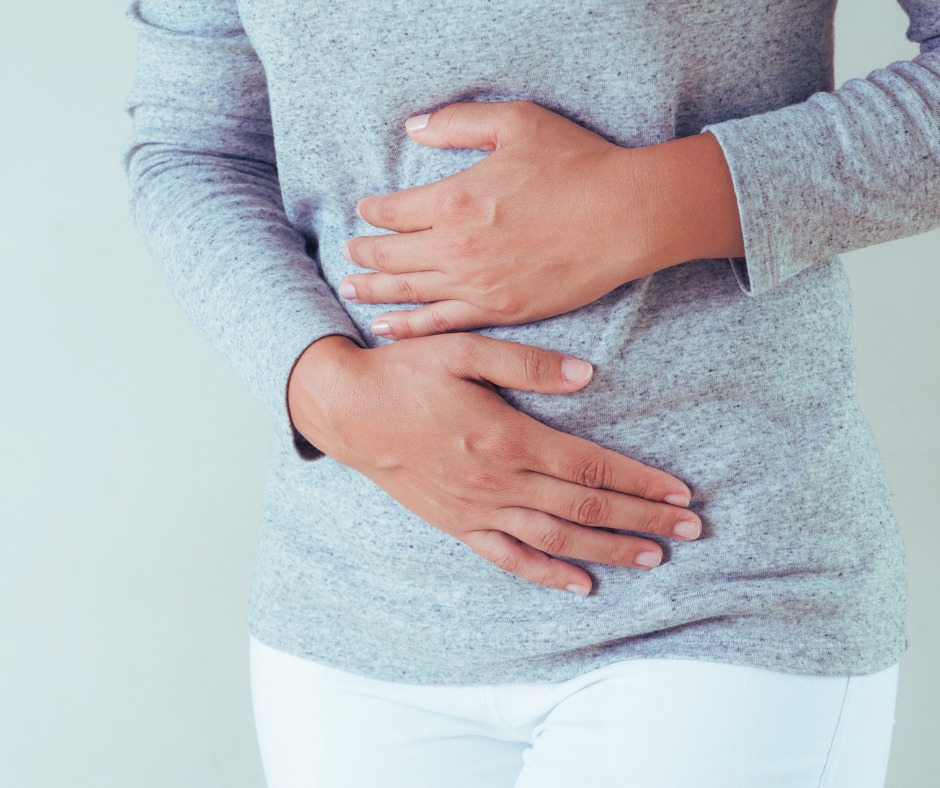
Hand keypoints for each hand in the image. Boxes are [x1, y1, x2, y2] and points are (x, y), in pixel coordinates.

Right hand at [288, 333, 700, 594]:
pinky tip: (581, 586)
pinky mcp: (457, 525)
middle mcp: (498, 482)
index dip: (640, 482)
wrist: (346, 410)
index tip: (679, 492)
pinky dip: (547, 575)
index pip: (591, 468)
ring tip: (654, 558)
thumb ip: (527, 363)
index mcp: (507, 437)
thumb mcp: (463, 349)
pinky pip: (508, 558)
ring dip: (609, 551)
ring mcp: (477, 510)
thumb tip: (587, 376)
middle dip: (643, 519)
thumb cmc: (405, 374)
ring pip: (557, 539)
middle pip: (585, 509)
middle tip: (691, 529)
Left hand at [338, 99, 665, 338]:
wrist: (625, 216)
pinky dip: (409, 327)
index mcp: (454, 199)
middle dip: (364, 252)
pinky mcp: (500, 310)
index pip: (394, 210)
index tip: (364, 210)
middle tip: (347, 252)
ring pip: (408, 291)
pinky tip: (387, 328)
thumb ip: (457, 123)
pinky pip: (442, 323)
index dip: (373, 211)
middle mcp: (456, 247)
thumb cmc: (576, 164)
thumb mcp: (516, 122)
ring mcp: (476, 284)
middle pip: (392, 254)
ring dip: (374, 290)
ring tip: (350, 289)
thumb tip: (413, 126)